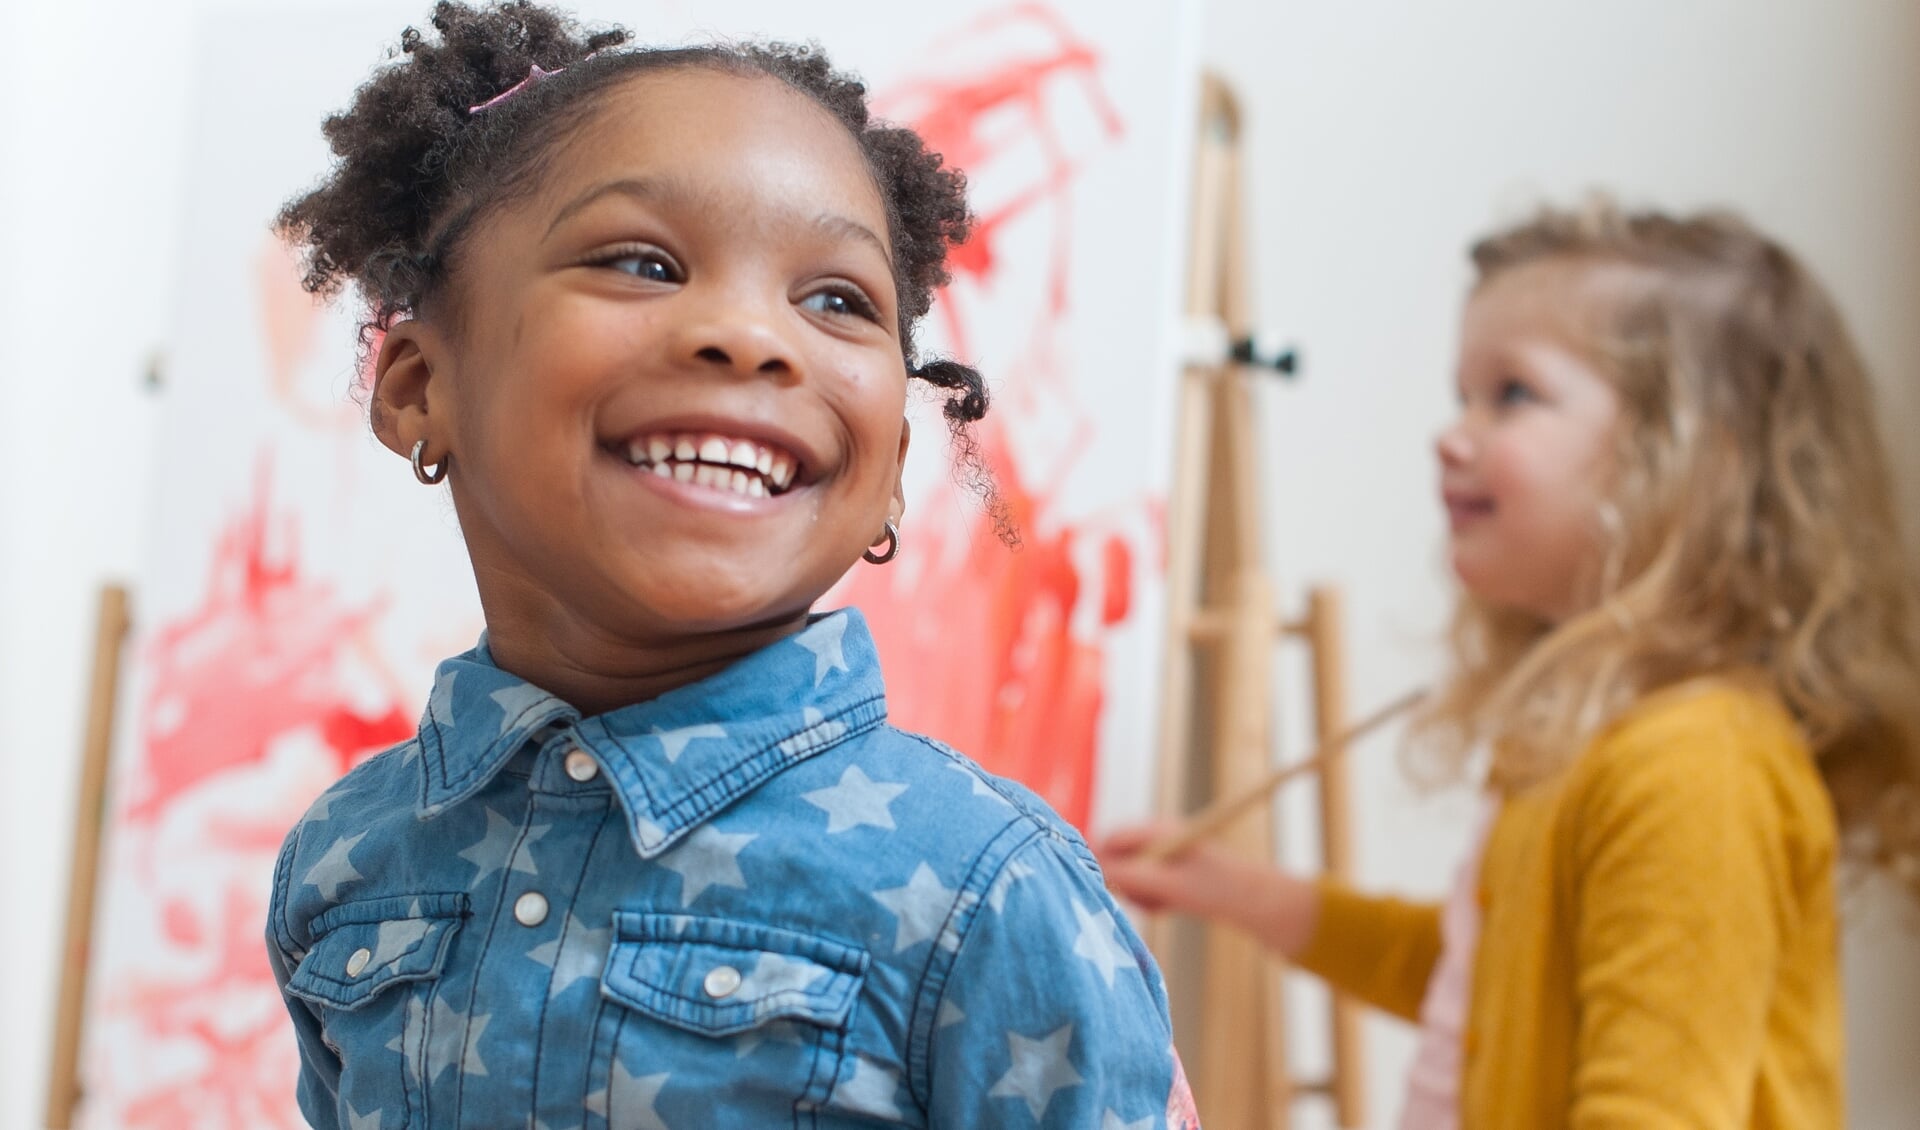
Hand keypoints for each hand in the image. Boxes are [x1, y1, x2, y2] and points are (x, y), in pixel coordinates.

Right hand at [1093, 822, 1320, 957]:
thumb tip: (1098, 874)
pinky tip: (1167, 908)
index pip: (1112, 839)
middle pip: (1119, 859)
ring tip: (1160, 905)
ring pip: (1131, 877)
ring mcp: (1164, 857)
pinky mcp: (1171, 874)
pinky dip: (1151, 900)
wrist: (1254, 903)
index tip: (1104, 890)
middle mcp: (1159, 839)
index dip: (1102, 863)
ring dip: (1138, 895)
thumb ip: (1131, 877)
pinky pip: (1145, 887)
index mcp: (1159, 830)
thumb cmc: (1215, 888)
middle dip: (1124, 884)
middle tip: (1143, 900)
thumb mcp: (1169, 884)